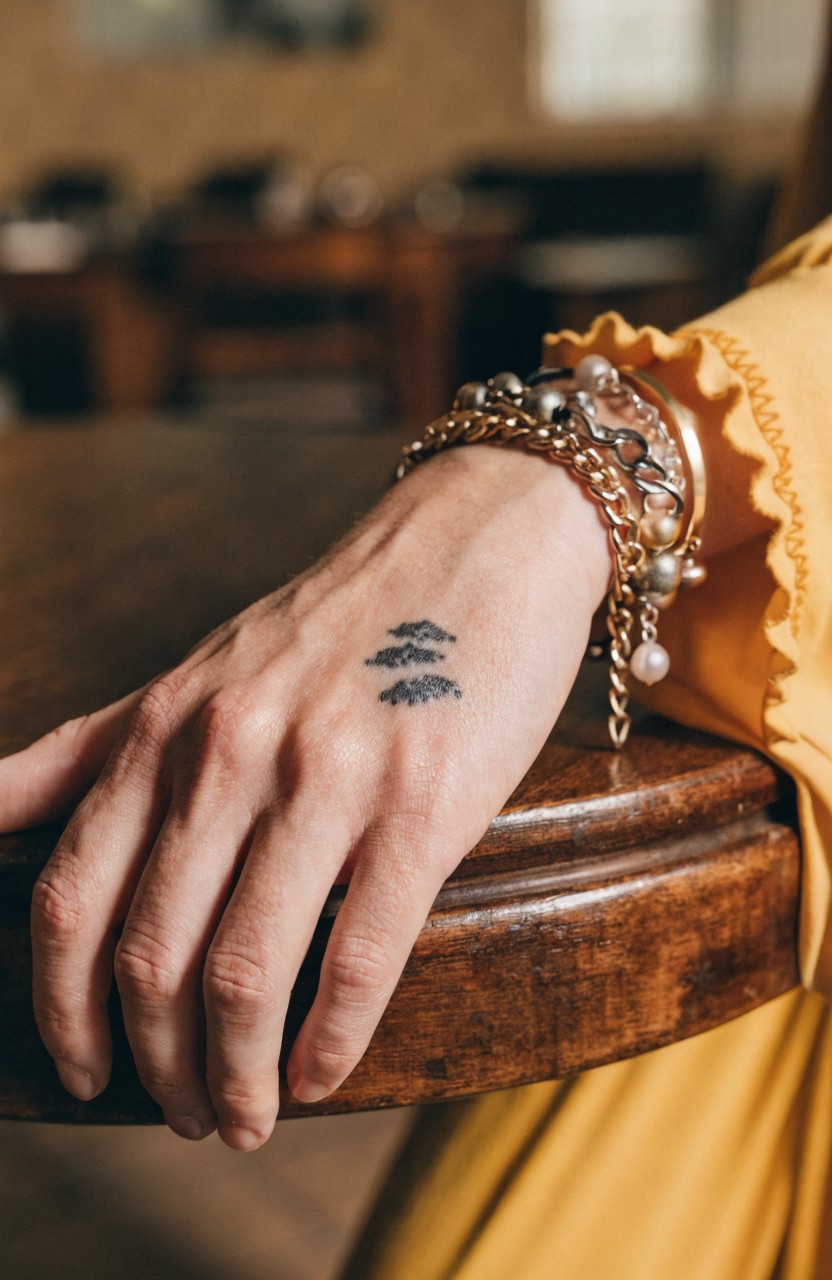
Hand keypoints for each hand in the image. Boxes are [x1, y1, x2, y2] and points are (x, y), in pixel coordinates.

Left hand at [0, 445, 609, 1149]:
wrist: (475, 546)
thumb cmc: (336, 622)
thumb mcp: (196, 671)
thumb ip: (89, 747)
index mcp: (166, 727)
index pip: (70, 900)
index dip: (64, 1010)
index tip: (85, 1073)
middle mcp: (231, 753)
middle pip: (152, 954)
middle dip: (160, 1067)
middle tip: (190, 1115)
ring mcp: (328, 778)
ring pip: (246, 971)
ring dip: (239, 1076)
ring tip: (250, 1116)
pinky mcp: (422, 804)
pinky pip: (360, 956)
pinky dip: (330, 1043)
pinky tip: (322, 1075)